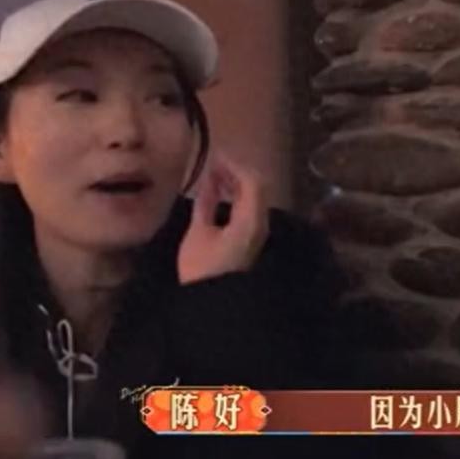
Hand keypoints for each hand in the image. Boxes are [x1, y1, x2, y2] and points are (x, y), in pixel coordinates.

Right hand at [177, 154, 269, 284]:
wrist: (213, 302)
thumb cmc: (202, 268)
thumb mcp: (198, 233)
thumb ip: (206, 202)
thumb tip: (209, 179)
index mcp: (250, 220)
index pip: (251, 182)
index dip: (235, 165)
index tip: (215, 156)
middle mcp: (260, 223)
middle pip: (257, 187)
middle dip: (237, 171)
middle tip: (214, 163)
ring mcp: (258, 231)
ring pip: (254, 197)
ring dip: (236, 183)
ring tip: (214, 175)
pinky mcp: (251, 238)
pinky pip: (249, 208)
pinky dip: (237, 196)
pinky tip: (219, 193)